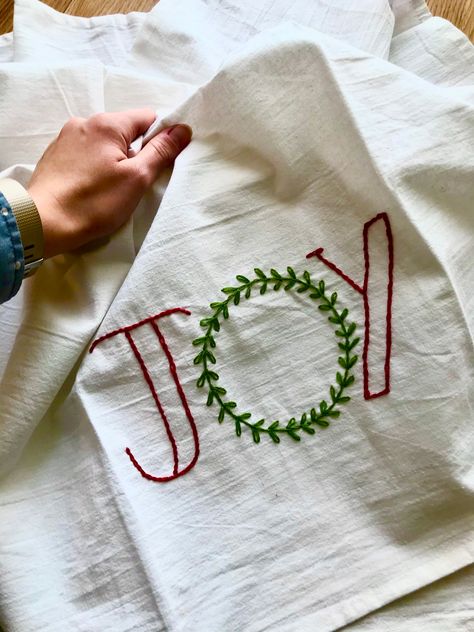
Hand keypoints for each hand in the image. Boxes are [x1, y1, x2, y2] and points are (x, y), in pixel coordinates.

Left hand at [27, 109, 191, 257]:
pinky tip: (93, 188)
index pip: (147, 117)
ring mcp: (66, 137)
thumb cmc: (93, 202)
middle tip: (135, 182)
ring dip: (115, 160)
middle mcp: (84, 122)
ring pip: (105, 143)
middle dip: (135, 152)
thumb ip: (160, 152)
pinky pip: (86, 153)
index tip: (160, 162)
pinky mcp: (56, 154)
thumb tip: (181, 130)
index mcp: (107, 124)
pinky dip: (96, 166)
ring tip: (112, 188)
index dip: (160, 138)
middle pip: (125, 131)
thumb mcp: (136, 178)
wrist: (43, 222)